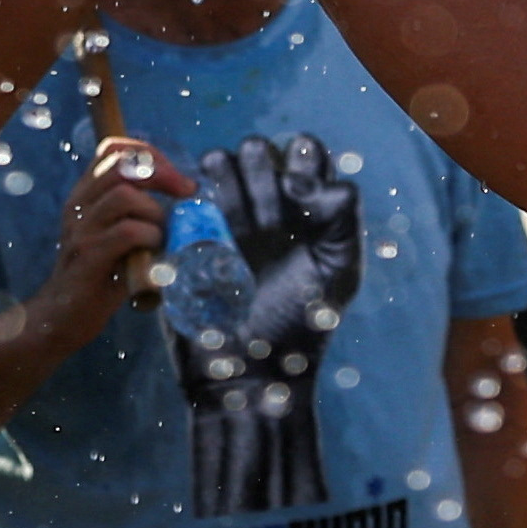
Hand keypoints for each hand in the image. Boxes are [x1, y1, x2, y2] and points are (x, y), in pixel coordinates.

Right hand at [32, 136, 178, 352]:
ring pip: (125, 196)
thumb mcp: (115, 236)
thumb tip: (185, 199)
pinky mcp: (88, 257)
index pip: (112, 150)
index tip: (175, 178)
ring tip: (159, 236)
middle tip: (186, 194)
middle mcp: (78, 206)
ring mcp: (80, 230)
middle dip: (162, 174)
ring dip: (155, 214)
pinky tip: (152, 255)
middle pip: (121, 166)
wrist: (61, 316)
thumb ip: (136, 213)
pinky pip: (128, 232)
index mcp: (85, 195)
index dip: (148, 153)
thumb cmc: (98, 276)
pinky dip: (150, 239)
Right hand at [168, 132, 366, 516]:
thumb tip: (326, 182)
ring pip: (219, 166)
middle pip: (257, 153)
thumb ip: (341, 221)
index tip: (300, 191)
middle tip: (268, 224)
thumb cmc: (300, 327)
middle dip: (260, 174)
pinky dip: (191, 201)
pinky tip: (204, 227)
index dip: (301, 158)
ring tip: (237, 225)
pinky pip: (184, 200)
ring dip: (227, 181)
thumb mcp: (337, 273)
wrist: (248, 374)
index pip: (303, 153)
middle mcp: (265, 207)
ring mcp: (223, 220)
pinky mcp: (187, 238)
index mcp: (305, 210)